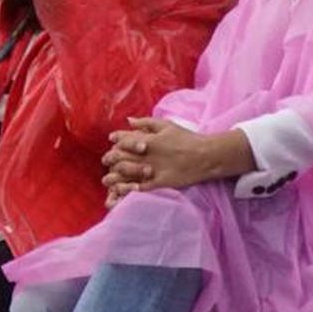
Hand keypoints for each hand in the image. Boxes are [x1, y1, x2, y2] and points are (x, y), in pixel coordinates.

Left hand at [102, 119, 252, 202]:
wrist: (206, 155)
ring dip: (114, 177)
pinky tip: (121, 191)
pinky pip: (140, 188)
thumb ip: (146, 122)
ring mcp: (153, 169)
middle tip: (106, 162)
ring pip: (127, 173)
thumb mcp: (167, 125)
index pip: (125, 139)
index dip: (116, 141)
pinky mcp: (160, 182)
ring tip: (107, 180)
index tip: (111, 141)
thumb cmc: (187, 138)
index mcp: (149, 139)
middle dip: (111, 160)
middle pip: (122, 157)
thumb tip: (128, 120)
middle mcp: (148, 154)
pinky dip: (129, 190)